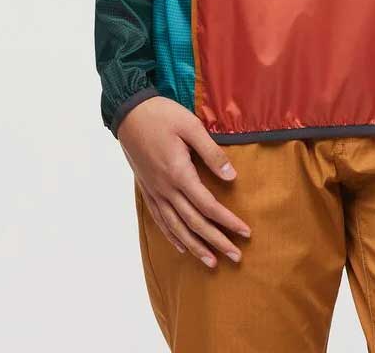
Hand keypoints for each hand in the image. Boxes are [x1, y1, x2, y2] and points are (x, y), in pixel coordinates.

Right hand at [118, 96, 251, 268]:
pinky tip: (181, 247)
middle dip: (216, 241)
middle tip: (236, 257)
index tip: (245, 233)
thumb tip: (231, 177)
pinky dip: (172, 236)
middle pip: (194, 223)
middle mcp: (166, 189)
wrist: (129, 112)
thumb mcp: (191, 126)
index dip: (227, 222)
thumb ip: (212, 153)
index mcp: (179, 174)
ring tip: (211, 262)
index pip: (208, 206)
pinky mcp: (147, 189)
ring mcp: (154, 191)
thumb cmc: (163, 115)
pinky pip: (160, 220)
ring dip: (195, 247)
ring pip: (176, 227)